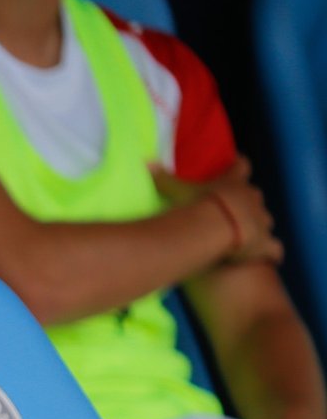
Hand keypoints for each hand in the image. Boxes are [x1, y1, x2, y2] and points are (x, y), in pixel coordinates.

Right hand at [154, 157, 280, 265]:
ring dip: (257, 225)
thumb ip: (164, 179)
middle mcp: (252, 199)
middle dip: (246, 201)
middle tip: (232, 208)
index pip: (241, 166)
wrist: (219, 232)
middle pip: (254, 194)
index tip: (236, 163)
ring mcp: (262, 221)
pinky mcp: (265, 243)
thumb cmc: (200, 207)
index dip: (238, 164)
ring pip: (264, 220)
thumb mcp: (178, 192)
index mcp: (234, 183)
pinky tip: (267, 257)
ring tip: (245, 235)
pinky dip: (270, 252)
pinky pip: (273, 248)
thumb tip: (145, 161)